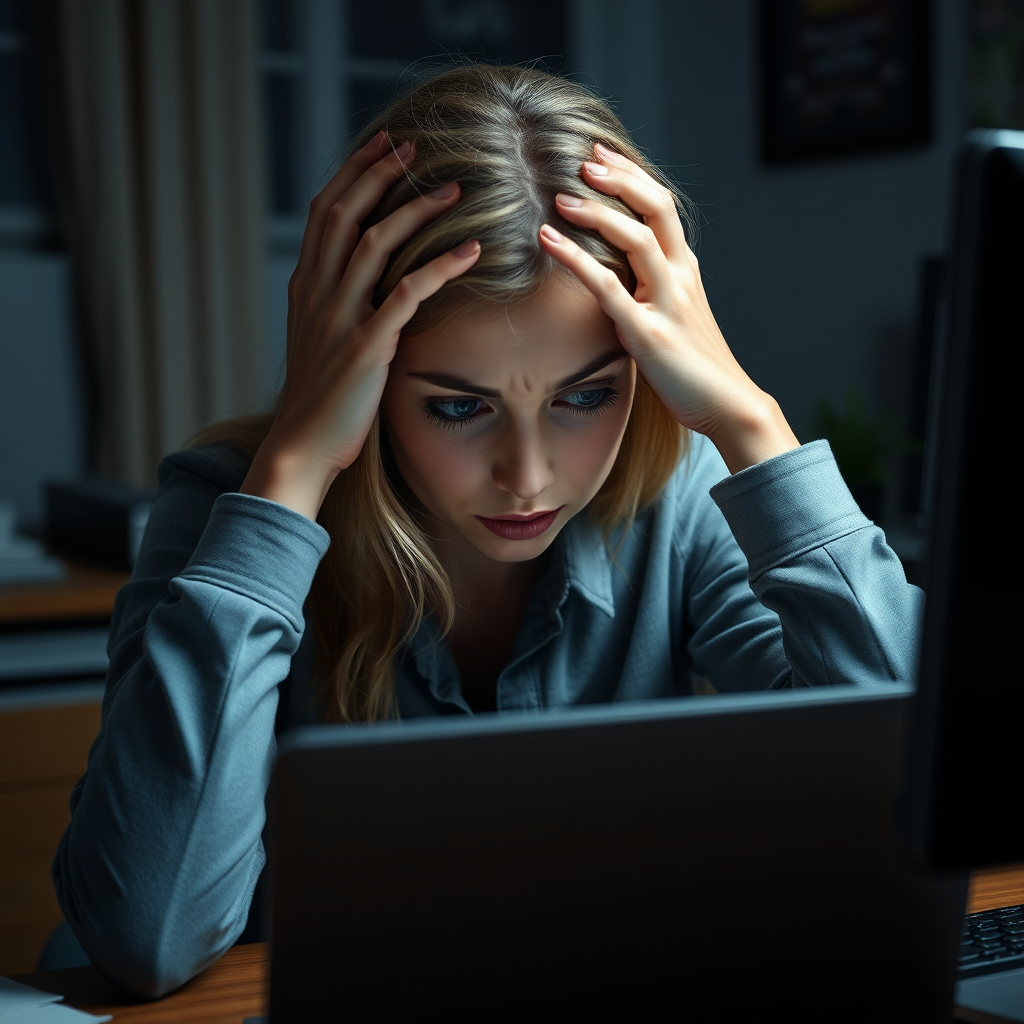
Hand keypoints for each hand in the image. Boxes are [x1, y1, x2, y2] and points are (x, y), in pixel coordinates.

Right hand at [241, 131, 480, 518]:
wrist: (302, 447)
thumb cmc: (321, 400)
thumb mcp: (321, 341)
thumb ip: (339, 305)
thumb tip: (370, 280)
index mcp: (305, 287)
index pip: (324, 213)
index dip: (354, 172)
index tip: (383, 145)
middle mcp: (317, 293)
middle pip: (344, 213)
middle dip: (380, 173)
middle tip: (416, 145)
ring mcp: (339, 318)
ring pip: (373, 244)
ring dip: (415, 210)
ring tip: (454, 188)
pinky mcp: (366, 347)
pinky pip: (405, 295)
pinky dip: (440, 268)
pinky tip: (472, 252)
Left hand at [537, 143, 797, 473]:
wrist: (727, 405)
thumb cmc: (695, 367)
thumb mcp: (675, 317)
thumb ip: (651, 291)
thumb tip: (615, 276)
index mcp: (685, 270)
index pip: (662, 206)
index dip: (631, 175)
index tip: (600, 153)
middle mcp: (681, 277)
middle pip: (656, 208)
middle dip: (620, 178)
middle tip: (583, 157)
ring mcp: (667, 303)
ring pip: (637, 240)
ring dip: (598, 212)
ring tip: (561, 196)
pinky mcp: (649, 334)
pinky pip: (608, 289)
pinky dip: (575, 259)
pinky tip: (548, 241)